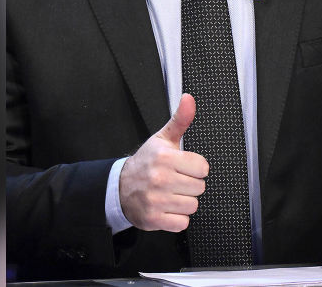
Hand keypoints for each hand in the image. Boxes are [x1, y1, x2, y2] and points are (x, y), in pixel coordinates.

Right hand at [119, 93, 209, 231]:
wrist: (119, 187)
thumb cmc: (146, 163)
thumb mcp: (162, 139)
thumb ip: (180, 120)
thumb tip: (189, 99)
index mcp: (165, 158)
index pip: (203, 168)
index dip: (195, 168)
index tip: (183, 167)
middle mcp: (160, 179)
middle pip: (199, 188)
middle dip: (190, 185)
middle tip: (175, 181)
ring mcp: (156, 200)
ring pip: (192, 205)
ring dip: (183, 202)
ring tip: (170, 194)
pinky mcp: (153, 218)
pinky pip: (182, 223)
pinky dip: (176, 218)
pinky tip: (166, 207)